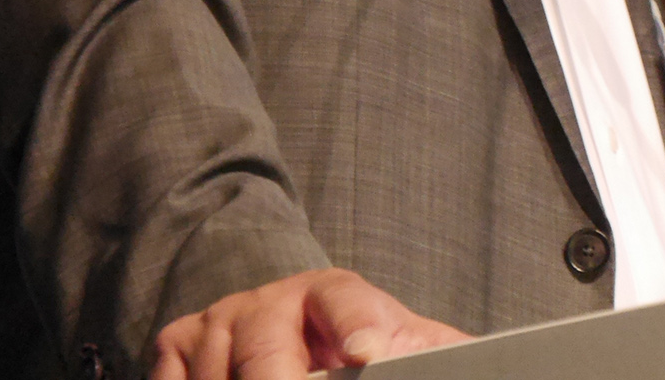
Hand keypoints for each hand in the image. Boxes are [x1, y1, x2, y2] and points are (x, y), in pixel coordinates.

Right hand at [150, 268, 469, 378]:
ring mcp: (222, 319)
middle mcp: (273, 299)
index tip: (370, 356)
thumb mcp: (408, 345)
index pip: (345, 302)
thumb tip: (492, 358)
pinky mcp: (180, 342)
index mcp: (335, 293)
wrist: (293, 326)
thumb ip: (440, 353)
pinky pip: (172, 376)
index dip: (358, 326)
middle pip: (267, 350)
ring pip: (215, 370)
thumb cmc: (360, 345)